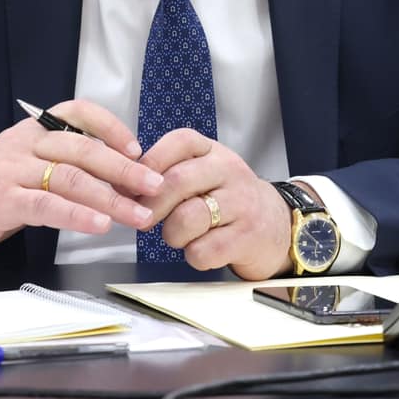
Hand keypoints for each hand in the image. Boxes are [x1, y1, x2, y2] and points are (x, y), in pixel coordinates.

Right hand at [0, 100, 161, 267]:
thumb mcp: (23, 168)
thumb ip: (60, 165)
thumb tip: (116, 173)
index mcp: (31, 132)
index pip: (77, 112)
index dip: (111, 126)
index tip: (139, 148)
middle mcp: (21, 144)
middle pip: (83, 149)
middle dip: (125, 169)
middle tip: (154, 186)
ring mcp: (9, 171)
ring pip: (71, 178)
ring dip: (111, 197)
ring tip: (138, 214)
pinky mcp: (0, 201)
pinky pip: (47, 204)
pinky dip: (78, 215)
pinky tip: (99, 225)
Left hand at [138, 129, 293, 279]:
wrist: (276, 225)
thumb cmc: (227, 200)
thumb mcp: (204, 175)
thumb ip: (169, 174)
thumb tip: (122, 185)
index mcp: (215, 153)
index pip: (180, 141)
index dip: (150, 162)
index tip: (133, 185)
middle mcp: (231, 171)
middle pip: (178, 181)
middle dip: (151, 205)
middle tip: (143, 220)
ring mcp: (242, 203)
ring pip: (188, 218)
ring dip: (172, 235)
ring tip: (180, 236)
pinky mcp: (247, 237)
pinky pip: (203, 250)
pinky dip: (194, 256)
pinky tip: (203, 249)